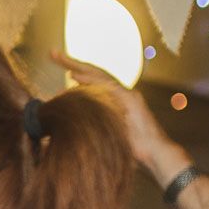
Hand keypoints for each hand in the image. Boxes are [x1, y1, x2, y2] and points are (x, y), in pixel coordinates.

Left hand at [51, 51, 188, 184]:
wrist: (156, 155)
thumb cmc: (131, 150)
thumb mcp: (106, 135)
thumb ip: (90, 126)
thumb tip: (64, 127)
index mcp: (115, 99)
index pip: (92, 81)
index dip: (74, 72)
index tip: (57, 65)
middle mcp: (121, 92)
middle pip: (94, 73)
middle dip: (72, 62)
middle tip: (52, 53)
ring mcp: (127, 94)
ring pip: (99, 76)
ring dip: (77, 67)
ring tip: (60, 58)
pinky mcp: (131, 100)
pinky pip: (107, 87)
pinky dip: (90, 81)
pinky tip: (74, 76)